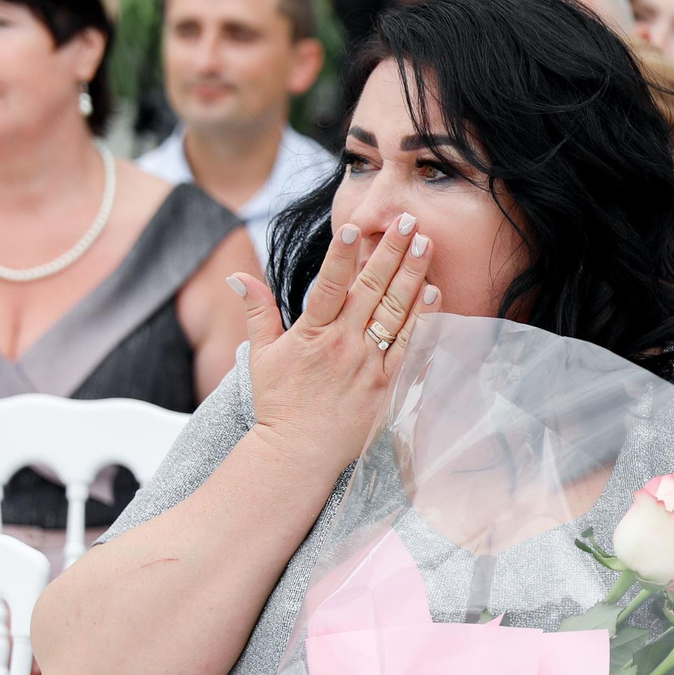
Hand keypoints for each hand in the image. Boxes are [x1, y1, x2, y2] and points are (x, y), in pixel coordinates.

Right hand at [231, 214, 437, 481]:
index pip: (328, 286)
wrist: (298, 454)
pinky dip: (423, 320)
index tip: (355, 227)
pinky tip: (434, 294)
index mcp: (310, 335)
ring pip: (395, 313)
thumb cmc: (279, 404)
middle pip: (370, 291)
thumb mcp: (260, 356)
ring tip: (425, 244)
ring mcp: (368, 365)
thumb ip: (258, 312)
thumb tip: (239, 276)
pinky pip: (410, 348)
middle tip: (407, 220)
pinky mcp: (388, 386)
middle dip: (390, 252)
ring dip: (412, 276)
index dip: (342, 256)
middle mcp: (342, 345)